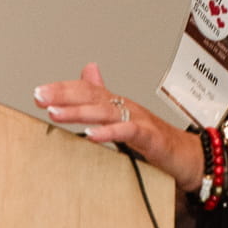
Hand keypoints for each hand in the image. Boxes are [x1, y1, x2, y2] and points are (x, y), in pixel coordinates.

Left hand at [33, 63, 203, 192]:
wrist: (190, 157)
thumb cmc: (156, 139)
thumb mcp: (124, 119)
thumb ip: (103, 98)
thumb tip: (88, 70)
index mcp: (117, 104)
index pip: (87, 90)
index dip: (62, 90)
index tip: (38, 93)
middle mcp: (126, 107)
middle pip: (92, 95)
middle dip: (64, 95)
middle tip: (39, 97)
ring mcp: (139, 120)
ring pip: (105, 111)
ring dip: (79, 112)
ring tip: (56, 113)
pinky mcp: (151, 137)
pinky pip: (128, 132)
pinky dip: (109, 133)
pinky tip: (91, 135)